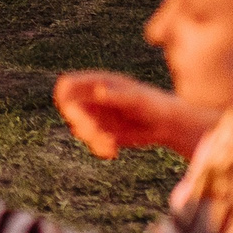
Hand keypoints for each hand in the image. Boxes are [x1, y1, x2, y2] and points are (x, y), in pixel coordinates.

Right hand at [52, 70, 195, 159]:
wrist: (168, 124)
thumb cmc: (155, 104)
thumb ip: (117, 95)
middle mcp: (93, 98)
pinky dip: (99, 148)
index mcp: (98, 82)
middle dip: (80, 123)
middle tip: (95, 133)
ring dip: (91, 139)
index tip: (74, 111)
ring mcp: (96, 116)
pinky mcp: (102, 133)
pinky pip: (91, 143)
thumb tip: (98, 91)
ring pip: (78, 129)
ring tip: (110, 145)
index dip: (64, 97)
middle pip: (69, 110)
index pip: (67, 85)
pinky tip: (113, 151)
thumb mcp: (137, 98)